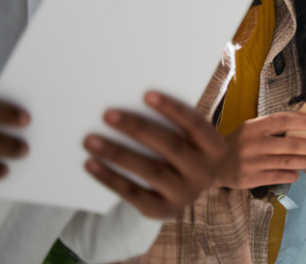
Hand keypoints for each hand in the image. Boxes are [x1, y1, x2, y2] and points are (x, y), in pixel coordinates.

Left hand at [83, 91, 226, 218]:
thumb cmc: (185, 150)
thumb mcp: (191, 139)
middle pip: (169, 146)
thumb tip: (132, 105)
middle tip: (107, 114)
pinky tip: (90, 164)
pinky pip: (134, 193)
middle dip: (137, 128)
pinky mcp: (164, 210)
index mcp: (215, 147)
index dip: (172, 109)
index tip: (146, 95)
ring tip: (90, 140)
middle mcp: (205, 172)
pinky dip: (110, 178)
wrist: (192, 188)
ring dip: (117, 153)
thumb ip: (174, 125)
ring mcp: (186, 194)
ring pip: (149, 170)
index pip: (195, 124)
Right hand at [215, 111, 305, 189]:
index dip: (305, 121)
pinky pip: (278, 176)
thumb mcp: (250, 129)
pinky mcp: (250, 179)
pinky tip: (299, 173)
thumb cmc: (239, 144)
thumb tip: (304, 129)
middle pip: (291, 144)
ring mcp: (251, 162)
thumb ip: (272, 128)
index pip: (284, 120)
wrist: (211, 165)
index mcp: (253, 127)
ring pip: (288, 162)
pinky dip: (292, 175)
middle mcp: (253, 143)